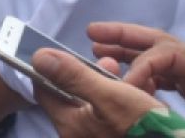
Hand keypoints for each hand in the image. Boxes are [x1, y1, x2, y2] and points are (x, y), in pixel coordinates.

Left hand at [32, 50, 159, 137]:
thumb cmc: (144, 127)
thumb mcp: (110, 95)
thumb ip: (74, 76)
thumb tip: (39, 56)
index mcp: (70, 126)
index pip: (45, 89)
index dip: (56, 67)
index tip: (74, 54)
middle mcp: (79, 134)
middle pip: (73, 93)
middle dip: (92, 74)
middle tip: (113, 65)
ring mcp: (98, 136)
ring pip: (97, 101)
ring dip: (112, 84)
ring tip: (135, 79)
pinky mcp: (117, 135)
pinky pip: (114, 114)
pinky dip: (126, 99)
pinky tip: (145, 93)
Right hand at [89, 23, 184, 137]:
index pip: (169, 54)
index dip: (142, 64)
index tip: (124, 85)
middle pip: (159, 41)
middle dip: (126, 35)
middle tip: (92, 31)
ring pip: (159, 56)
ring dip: (129, 51)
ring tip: (98, 49)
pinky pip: (165, 76)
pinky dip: (142, 73)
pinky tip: (127, 79)